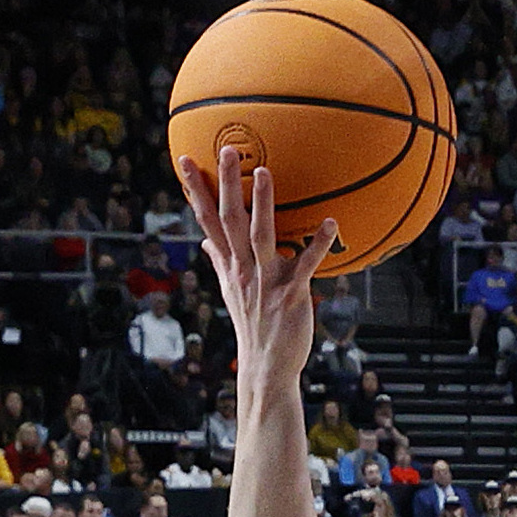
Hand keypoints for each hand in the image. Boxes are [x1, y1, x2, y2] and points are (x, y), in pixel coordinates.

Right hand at [174, 141, 330, 378]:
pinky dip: (318, 243)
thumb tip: (205, 241)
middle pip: (230, 219)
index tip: (184, 158)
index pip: (206, 219)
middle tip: (227, 149)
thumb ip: (220, 262)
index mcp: (230, 265)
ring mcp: (266, 281)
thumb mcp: (232, 292)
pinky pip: (306, 264)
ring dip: (263, 204)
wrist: (267, 367)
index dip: (195, 189)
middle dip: (226, 184)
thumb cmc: (253, 326)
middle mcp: (244, 269)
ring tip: (263, 172)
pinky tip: (331, 222)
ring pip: (260, 235)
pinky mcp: (290, 294)